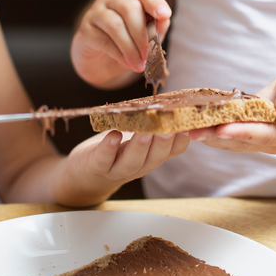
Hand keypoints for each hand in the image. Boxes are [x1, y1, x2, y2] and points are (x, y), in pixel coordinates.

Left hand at [61, 130, 188, 204]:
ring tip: (144, 132)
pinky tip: (113, 135)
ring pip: (133, 161)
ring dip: (140, 146)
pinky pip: (104, 159)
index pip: (173, 150)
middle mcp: (139, 165)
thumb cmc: (116, 151)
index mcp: (152, 156)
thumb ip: (154, 125)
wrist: (86, 174)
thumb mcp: (139, 140)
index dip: (182, 138)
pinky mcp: (97, 167)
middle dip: (163, 142)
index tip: (189, 122)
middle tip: (170, 127)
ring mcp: (118, 168)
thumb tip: (174, 100)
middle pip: (156, 157)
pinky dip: (109, 147)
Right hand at [71, 0, 170, 86]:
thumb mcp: (145, 35)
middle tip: (148, 54)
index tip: (165, 15)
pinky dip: (120, 55)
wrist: (99, 60)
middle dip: (142, 33)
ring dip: (131, 48)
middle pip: (130, 7)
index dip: (155, 2)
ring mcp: (96, 12)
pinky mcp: (85, 30)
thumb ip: (155, 27)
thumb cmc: (127, 42)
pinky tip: (128, 64)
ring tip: (139, 64)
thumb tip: (164, 21)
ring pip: (116, 25)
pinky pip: (104, 41)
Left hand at [186, 65, 275, 153]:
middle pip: (243, 141)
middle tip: (190, 130)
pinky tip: (192, 123)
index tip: (222, 129)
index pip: (266, 135)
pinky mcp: (251, 133)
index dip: (243, 132)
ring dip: (208, 135)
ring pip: (233, 141)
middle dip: (216, 136)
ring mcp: (263, 140)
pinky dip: (212, 129)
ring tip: (183, 128)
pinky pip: (230, 133)